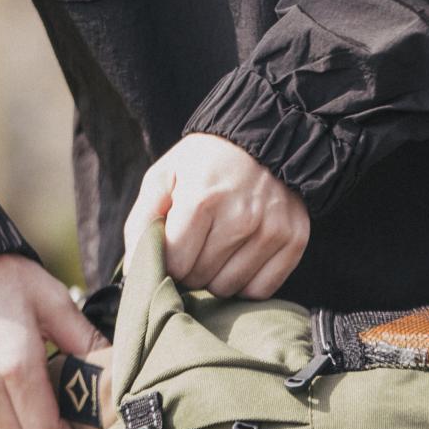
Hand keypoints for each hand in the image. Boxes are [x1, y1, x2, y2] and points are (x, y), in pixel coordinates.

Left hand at [126, 135, 310, 297]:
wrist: (264, 138)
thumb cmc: (205, 162)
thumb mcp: (163, 176)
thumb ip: (142, 222)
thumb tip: (134, 270)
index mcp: (202, 199)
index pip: (175, 264)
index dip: (168, 259)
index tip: (173, 245)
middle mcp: (240, 218)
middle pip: (199, 279)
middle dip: (190, 268)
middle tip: (196, 242)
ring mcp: (270, 231)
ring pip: (227, 289)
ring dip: (216, 276)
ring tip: (219, 246)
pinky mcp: (293, 240)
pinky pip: (260, 290)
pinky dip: (246, 281)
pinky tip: (241, 256)